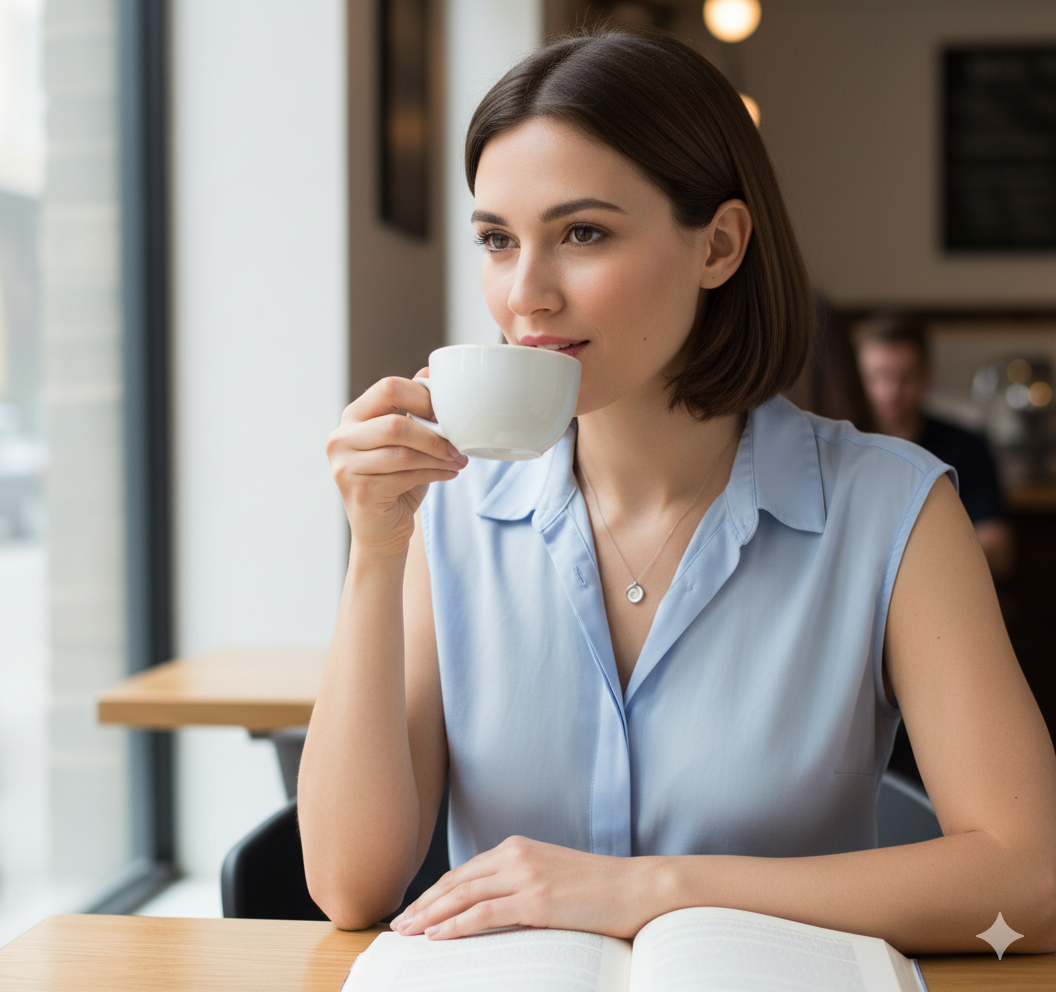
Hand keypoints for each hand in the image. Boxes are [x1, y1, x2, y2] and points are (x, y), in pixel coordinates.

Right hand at [326, 369, 467, 555]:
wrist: (381, 531)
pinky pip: (405, 476)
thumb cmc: (396, 481)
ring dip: (438, 456)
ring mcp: (345, 466)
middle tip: (458, 444)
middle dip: (434, 434)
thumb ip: (413, 410)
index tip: (447, 412)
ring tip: (459, 460)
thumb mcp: (406, 441)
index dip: (423, 396)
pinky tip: (450, 474)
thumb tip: (430, 369)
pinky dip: (434, 473)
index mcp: (353, 417)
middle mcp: (341, 438)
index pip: (388, 388)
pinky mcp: (359, 491)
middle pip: (395, 424)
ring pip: (402, 453)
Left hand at [389, 835, 659, 939]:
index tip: (412, 910)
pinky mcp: (538, 900)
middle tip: (397, 925)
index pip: (463, 872)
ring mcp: (526, 876)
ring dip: (430, 915)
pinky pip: (485, 913)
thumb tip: (486, 908)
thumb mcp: (550, 876)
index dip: (433, 893)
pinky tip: (437, 936)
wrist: (637, 887)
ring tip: (407, 932)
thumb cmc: (597, 888)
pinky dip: (456, 925)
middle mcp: (516, 855)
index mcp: (517, 847)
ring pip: (463, 895)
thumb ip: (518, 882)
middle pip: (456, 882)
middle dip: (423, 905)